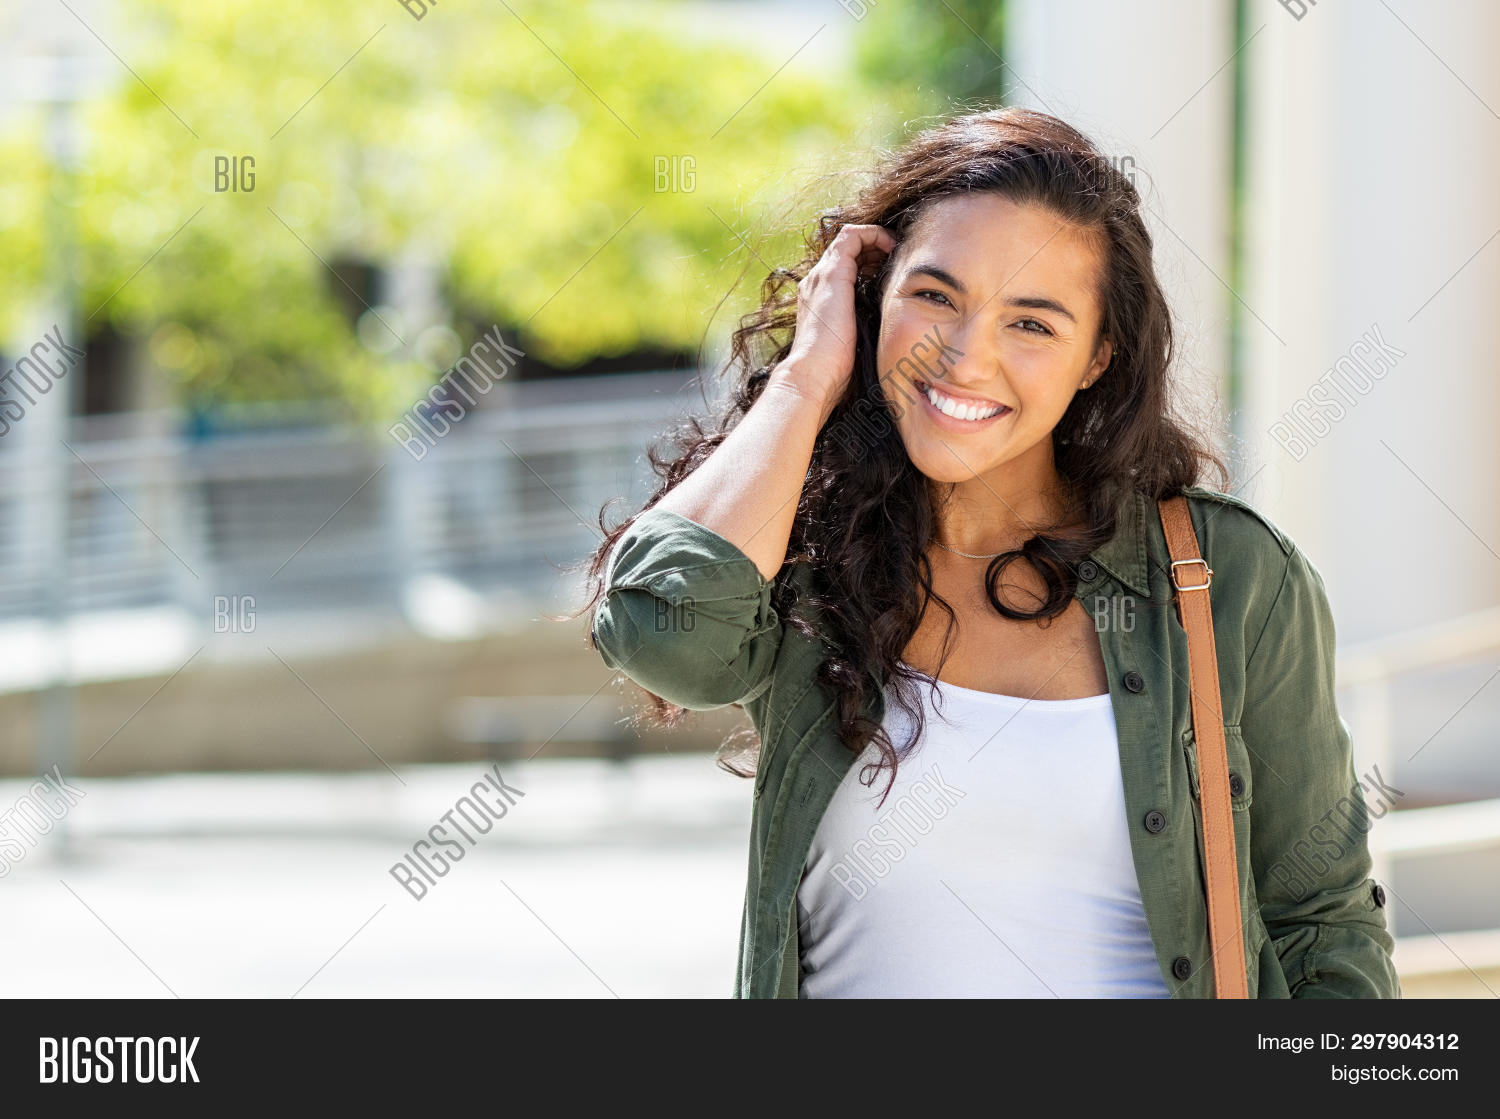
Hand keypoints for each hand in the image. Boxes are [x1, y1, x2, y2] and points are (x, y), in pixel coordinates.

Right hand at [770, 224, 896, 417]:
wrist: (813, 374)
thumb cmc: (834, 369)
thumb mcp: (853, 342)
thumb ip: (864, 328)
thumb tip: (890, 332)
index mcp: (819, 299)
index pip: (844, 267)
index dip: (869, 261)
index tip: (891, 271)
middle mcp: (816, 282)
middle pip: (847, 251)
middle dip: (874, 248)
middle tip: (898, 257)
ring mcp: (821, 275)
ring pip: (850, 239)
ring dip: (876, 239)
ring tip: (897, 249)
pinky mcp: (832, 273)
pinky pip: (853, 236)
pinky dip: (874, 235)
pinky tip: (893, 247)